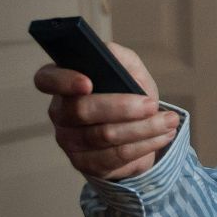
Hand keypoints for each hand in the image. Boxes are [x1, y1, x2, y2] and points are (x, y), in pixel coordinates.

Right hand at [36, 42, 176, 179]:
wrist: (138, 129)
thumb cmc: (127, 92)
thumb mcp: (129, 70)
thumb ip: (120, 57)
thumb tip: (111, 54)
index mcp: (62, 83)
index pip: (47, 79)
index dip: (64, 81)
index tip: (88, 83)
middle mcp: (59, 112)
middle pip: (81, 110)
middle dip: (121, 107)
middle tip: (151, 104)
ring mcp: (69, 140)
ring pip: (104, 135)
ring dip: (143, 128)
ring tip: (169, 120)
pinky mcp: (85, 163)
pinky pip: (116, 156)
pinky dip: (145, 144)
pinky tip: (163, 135)